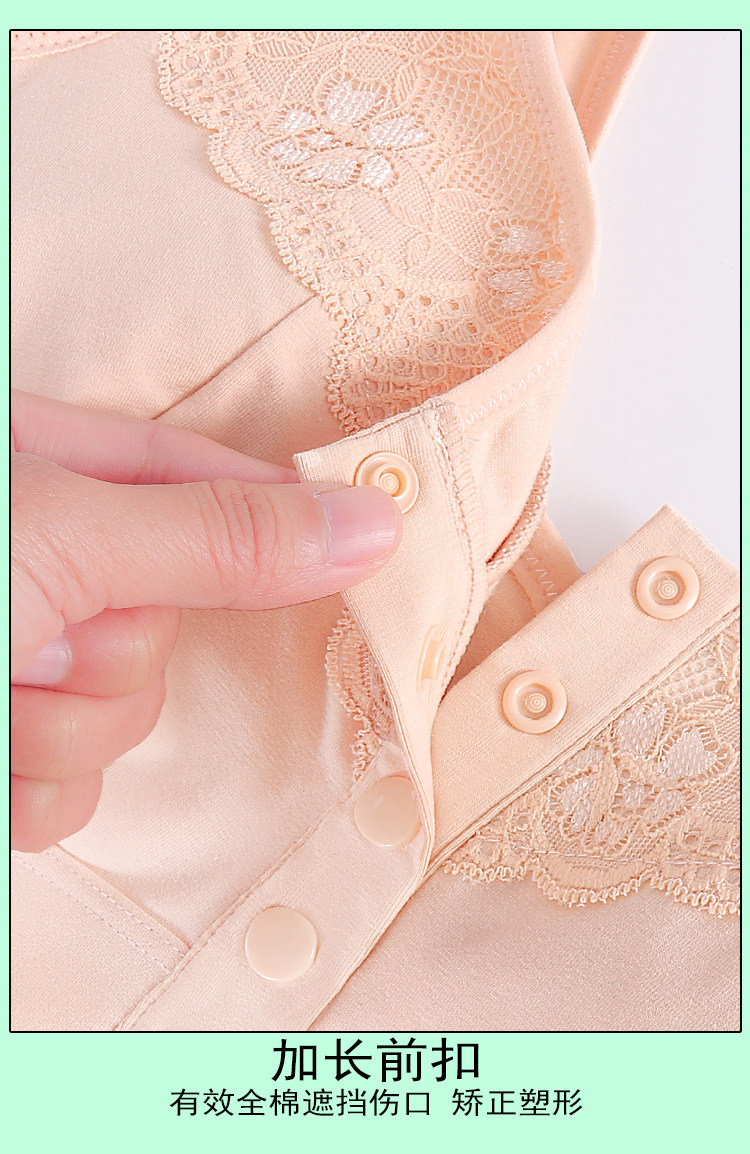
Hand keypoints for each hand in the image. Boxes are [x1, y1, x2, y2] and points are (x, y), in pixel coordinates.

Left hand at [11, 390, 400, 851]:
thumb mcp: (64, 534)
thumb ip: (216, 536)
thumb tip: (370, 523)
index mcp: (40, 473)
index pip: (188, 475)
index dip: (267, 510)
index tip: (359, 542)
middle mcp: (37, 569)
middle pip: (166, 627)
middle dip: (115, 653)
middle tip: (41, 634)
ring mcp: (21, 667)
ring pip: (123, 724)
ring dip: (65, 725)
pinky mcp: (6, 759)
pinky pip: (71, 799)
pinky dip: (32, 791)